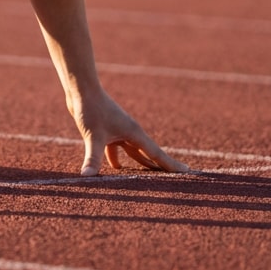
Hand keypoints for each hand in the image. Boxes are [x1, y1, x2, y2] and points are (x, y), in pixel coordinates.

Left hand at [69, 88, 190, 175]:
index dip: (172, 165)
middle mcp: (130, 133)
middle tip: (177, 179)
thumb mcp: (94, 136)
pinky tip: (116, 168)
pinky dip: (118, 159)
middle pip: (150, 154)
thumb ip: (93, 157)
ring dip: (140, 164)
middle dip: (161, 167)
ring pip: (134, 152)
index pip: (157, 154)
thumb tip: (87, 176)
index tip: (189, 172)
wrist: (81, 90)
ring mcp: (119, 131)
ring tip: (150, 179)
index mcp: (134, 133)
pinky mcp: (108, 131)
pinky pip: (117, 148)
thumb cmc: (91, 109)